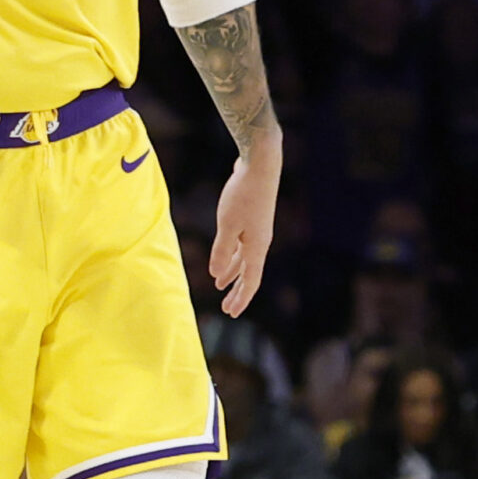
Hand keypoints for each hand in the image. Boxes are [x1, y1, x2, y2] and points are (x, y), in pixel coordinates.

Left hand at [210, 158, 276, 316]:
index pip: (251, 281)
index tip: (231, 314)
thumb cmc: (243, 195)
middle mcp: (261, 242)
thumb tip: (217, 276)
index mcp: (257, 247)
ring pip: (244, 259)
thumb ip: (222, 251)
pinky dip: (232, 256)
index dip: (241, 298)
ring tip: (220, 285)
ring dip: (232, 273)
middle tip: (227, 308)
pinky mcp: (252, 219)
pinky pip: (242, 246)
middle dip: (237, 291)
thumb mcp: (227, 225)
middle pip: (249, 274)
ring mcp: (257, 231)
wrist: (260, 165)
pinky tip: (224, 256)